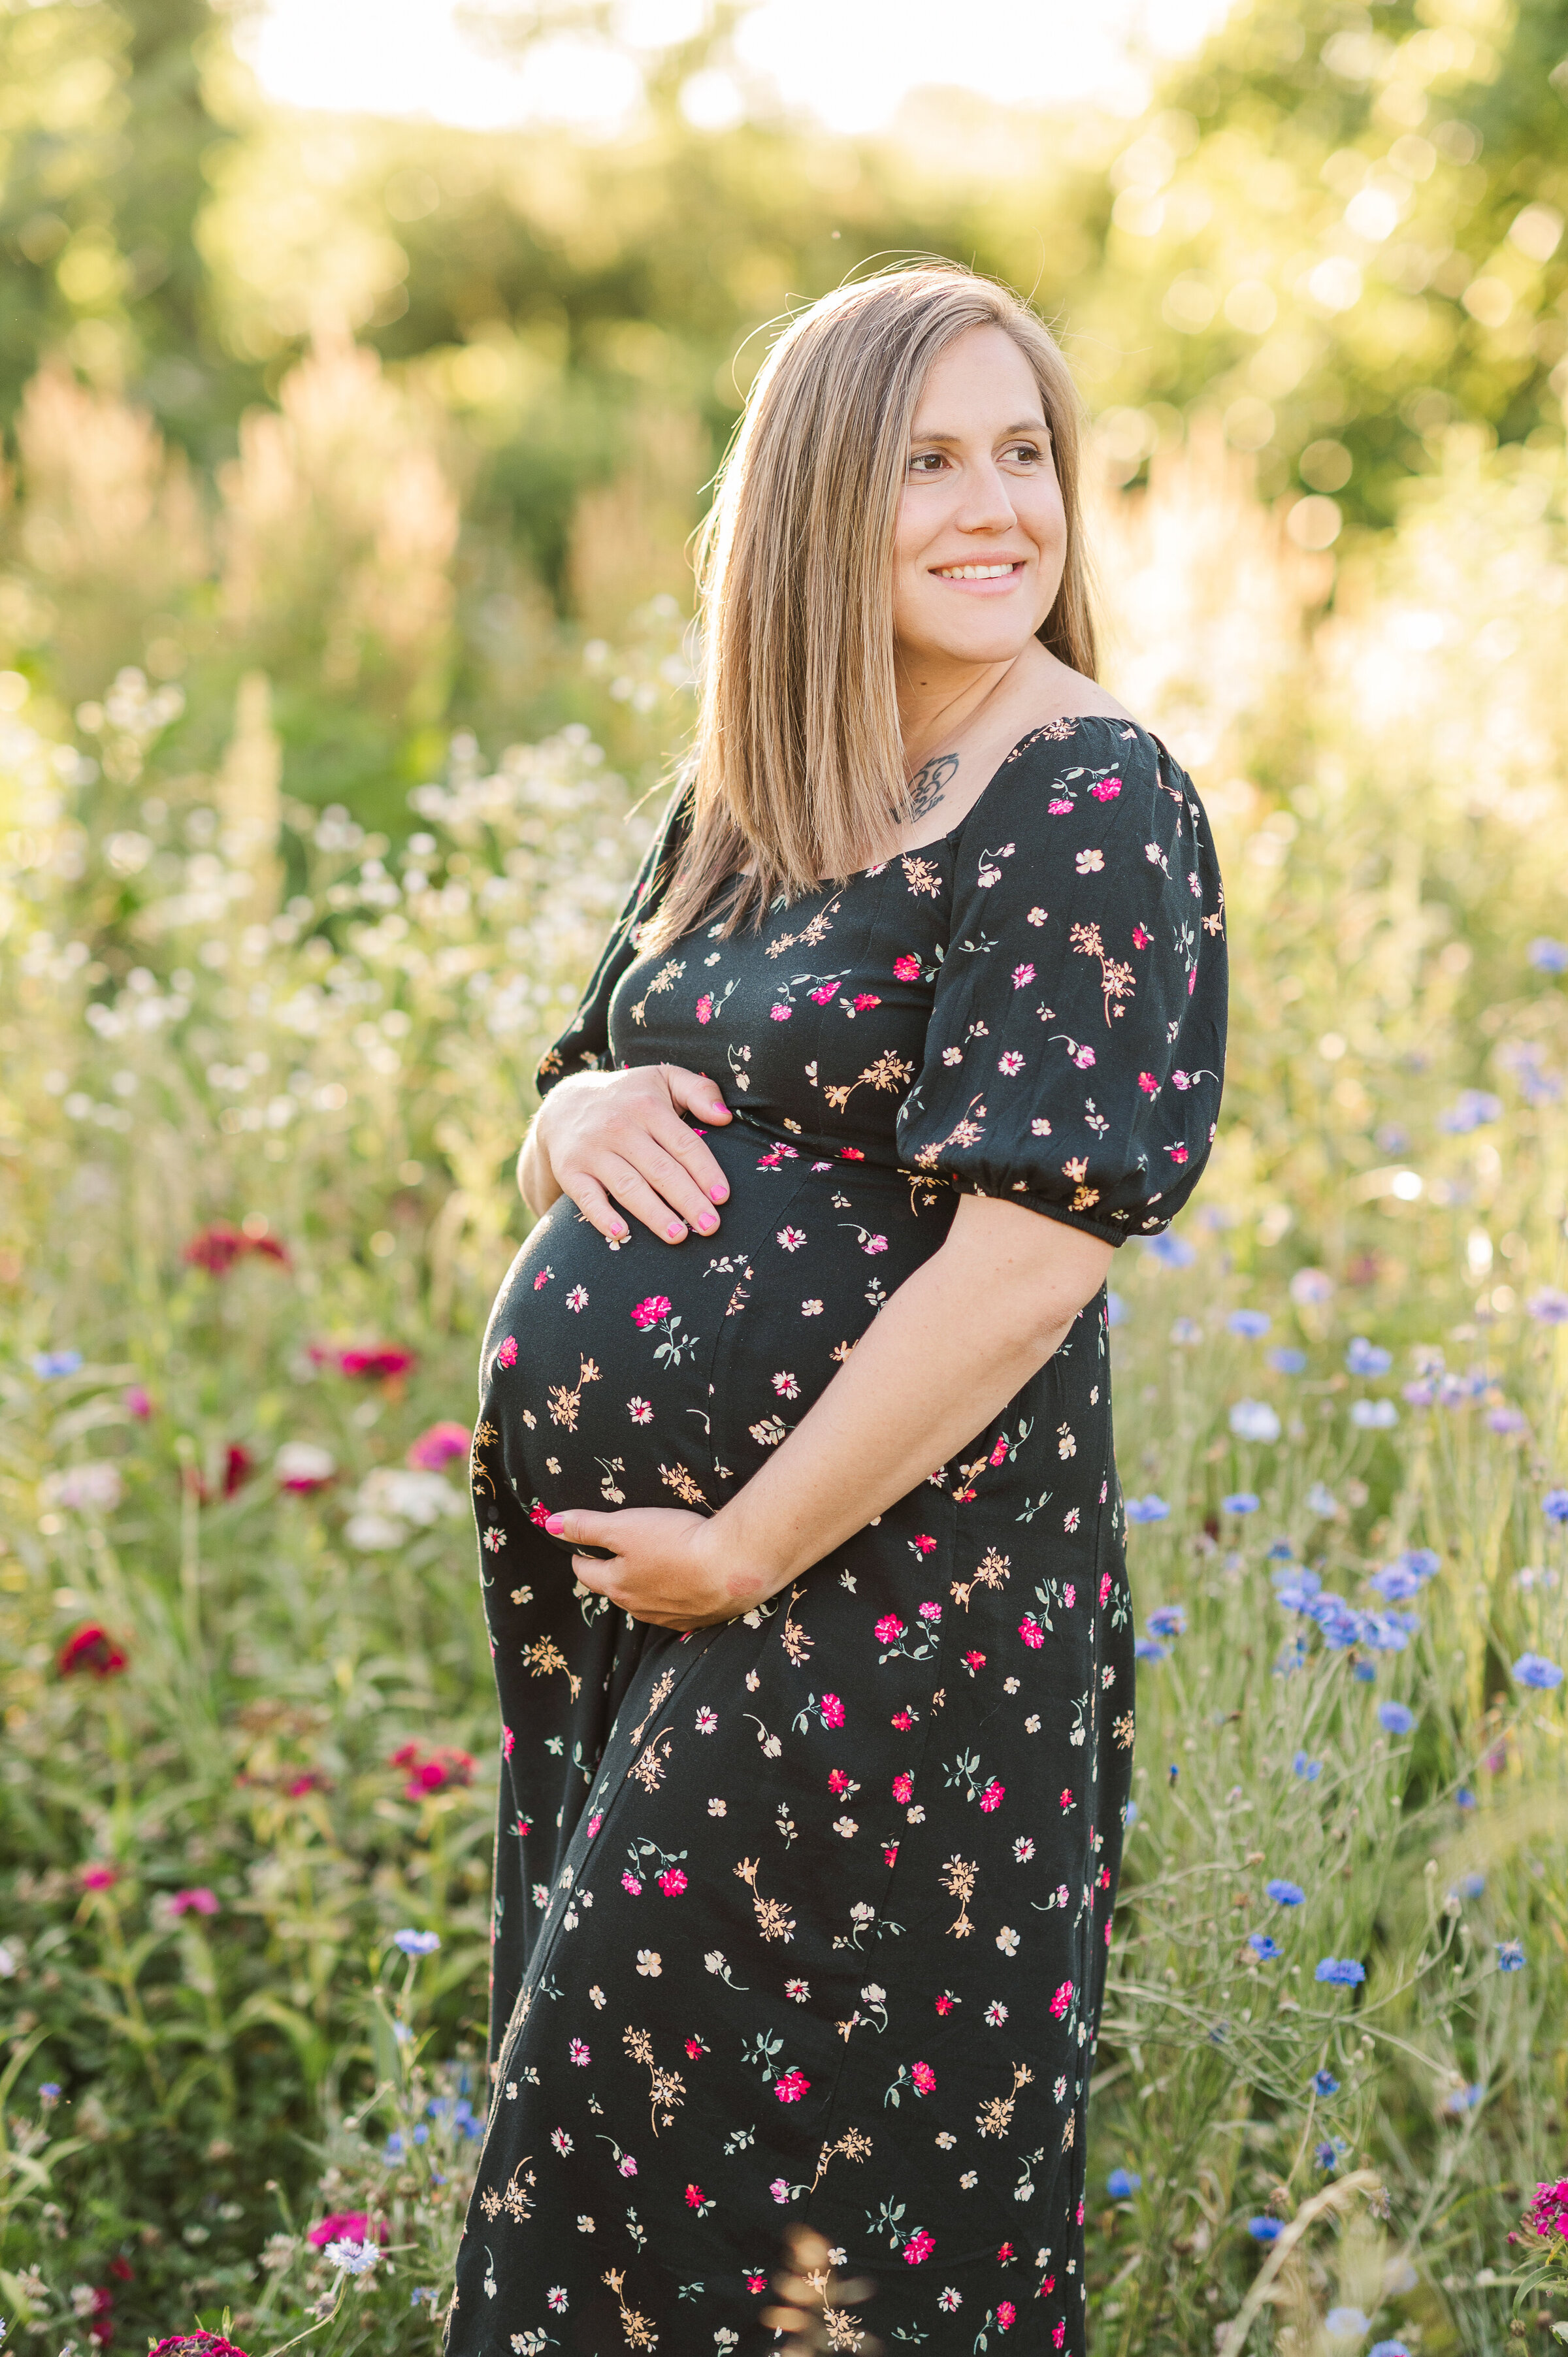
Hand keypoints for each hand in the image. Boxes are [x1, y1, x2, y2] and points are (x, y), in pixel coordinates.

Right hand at [523, 1063, 732, 1244]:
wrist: (565, 1104)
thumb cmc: (629, 1097)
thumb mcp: (663, 1078)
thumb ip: (699, 1090)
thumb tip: (725, 1117)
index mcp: (648, 1106)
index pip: (683, 1144)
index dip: (705, 1172)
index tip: (722, 1197)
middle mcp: (619, 1128)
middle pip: (660, 1170)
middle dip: (687, 1200)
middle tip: (710, 1227)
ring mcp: (593, 1150)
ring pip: (629, 1187)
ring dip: (654, 1214)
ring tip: (678, 1236)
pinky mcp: (570, 1170)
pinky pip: (586, 1197)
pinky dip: (601, 1216)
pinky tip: (621, 1233)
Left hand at [544, 1505, 778, 1630]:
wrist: (733, 1567)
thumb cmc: (676, 1542)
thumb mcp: (625, 1526)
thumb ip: (586, 1526)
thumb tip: (550, 1523)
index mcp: (617, 1586)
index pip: (585, 1573)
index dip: (581, 1555)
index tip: (583, 1544)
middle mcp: (638, 1608)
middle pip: (615, 1589)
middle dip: (612, 1571)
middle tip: (618, 1551)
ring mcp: (670, 1618)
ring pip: (645, 1601)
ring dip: (645, 1584)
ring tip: (655, 1562)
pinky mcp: (699, 1619)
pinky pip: (676, 1609)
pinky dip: (674, 1594)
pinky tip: (687, 1579)